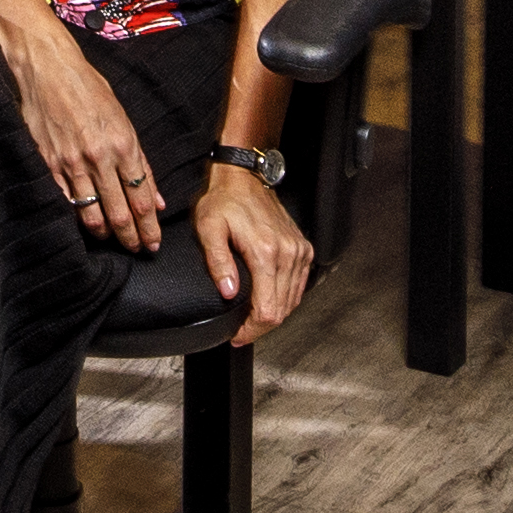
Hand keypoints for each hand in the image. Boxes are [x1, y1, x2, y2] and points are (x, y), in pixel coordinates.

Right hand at [0, 16, 162, 252]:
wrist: (48, 68)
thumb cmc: (88, 88)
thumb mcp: (124, 120)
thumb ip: (141, 162)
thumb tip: (155, 197)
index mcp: (123, 145)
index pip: (142, 199)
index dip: (150, 228)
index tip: (153, 243)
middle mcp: (99, 158)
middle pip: (120, 214)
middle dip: (131, 238)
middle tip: (137, 250)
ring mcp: (71, 163)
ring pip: (91, 214)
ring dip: (105, 233)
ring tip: (111, 238)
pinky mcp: (48, 164)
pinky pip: (64, 202)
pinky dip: (75, 217)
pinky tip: (82, 222)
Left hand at [191, 158, 314, 345]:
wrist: (244, 177)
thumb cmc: (224, 200)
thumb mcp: (209, 229)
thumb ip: (218, 263)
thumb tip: (229, 293)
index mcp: (265, 252)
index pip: (267, 310)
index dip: (252, 330)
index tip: (236, 335)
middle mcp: (287, 253)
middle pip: (281, 310)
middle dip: (259, 326)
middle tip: (240, 330)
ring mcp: (298, 251)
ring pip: (292, 301)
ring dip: (272, 314)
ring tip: (251, 317)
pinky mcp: (303, 249)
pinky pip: (299, 286)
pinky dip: (284, 299)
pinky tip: (268, 299)